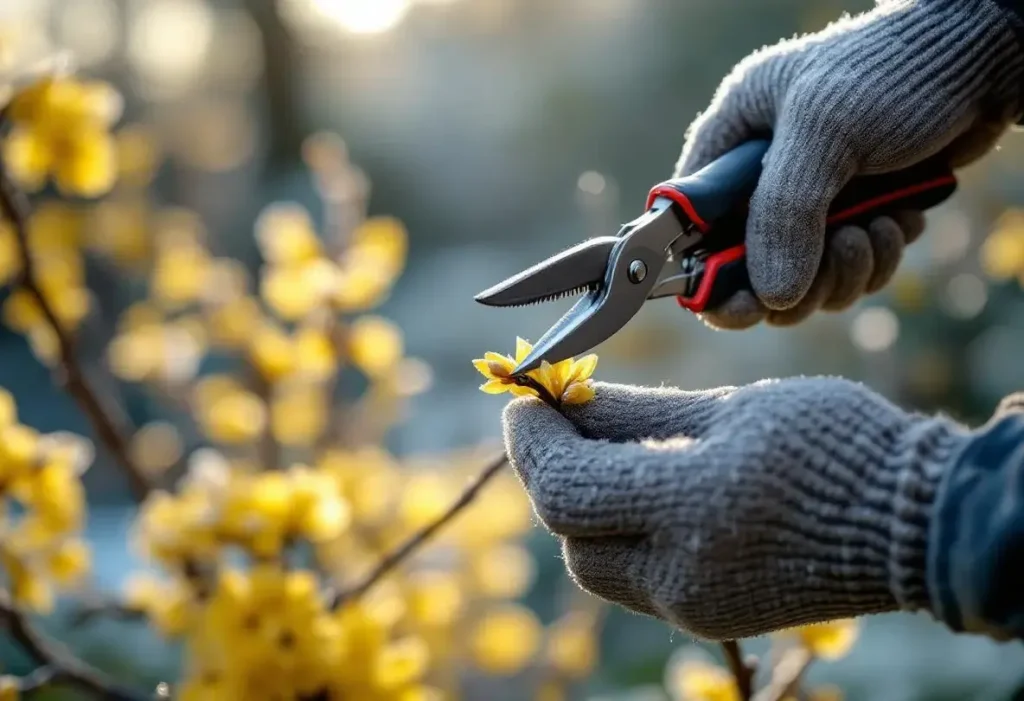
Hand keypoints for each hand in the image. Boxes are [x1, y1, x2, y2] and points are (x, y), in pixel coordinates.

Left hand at [502, 380, 967, 639]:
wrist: (911, 524)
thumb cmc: (833, 445)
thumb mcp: (731, 409)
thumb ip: (637, 413)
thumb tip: (568, 400)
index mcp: (694, 504)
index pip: (567, 488)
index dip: (531, 443)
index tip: (523, 401)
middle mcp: (684, 571)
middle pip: (569, 534)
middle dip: (551, 474)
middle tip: (556, 423)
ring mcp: (694, 605)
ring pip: (595, 564)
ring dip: (582, 509)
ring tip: (601, 452)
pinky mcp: (707, 616)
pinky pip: (634, 579)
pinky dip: (620, 534)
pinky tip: (641, 491)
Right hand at [677, 0, 1022, 329]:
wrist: (980, 60)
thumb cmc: (889, 75)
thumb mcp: (824, 132)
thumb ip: (784, 215)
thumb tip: (770, 299)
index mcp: (731, 143)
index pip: (690, 227)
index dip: (705, 274)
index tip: (742, 305)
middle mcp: (760, 176)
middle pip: (746, 268)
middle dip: (794, 278)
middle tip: (836, 255)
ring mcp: (808, 199)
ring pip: (801, 278)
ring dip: (843, 271)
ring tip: (873, 231)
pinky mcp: (852, 214)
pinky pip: (846, 269)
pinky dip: (875, 259)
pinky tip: (896, 222)